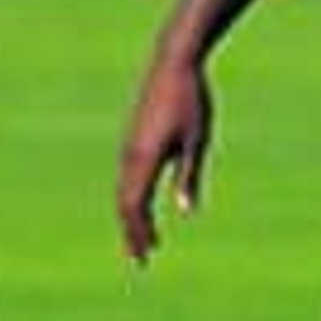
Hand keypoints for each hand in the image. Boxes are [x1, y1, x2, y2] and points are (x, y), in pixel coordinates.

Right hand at [116, 58, 212, 263]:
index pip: (135, 207)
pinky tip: (142, 205)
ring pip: (123, 190)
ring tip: (143, 238)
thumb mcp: (197, 140)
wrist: (173, 61)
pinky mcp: (132, 136)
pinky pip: (126, 175)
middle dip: (132, 232)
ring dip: (132, 216)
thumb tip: (187, 212)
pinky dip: (131, 196)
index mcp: (145, 157)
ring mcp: (128, 144)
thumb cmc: (191, 99)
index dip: (139, 234)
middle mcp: (130, 154)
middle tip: (141, 259)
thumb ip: (189, 176)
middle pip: (124, 203)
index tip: (146, 258)